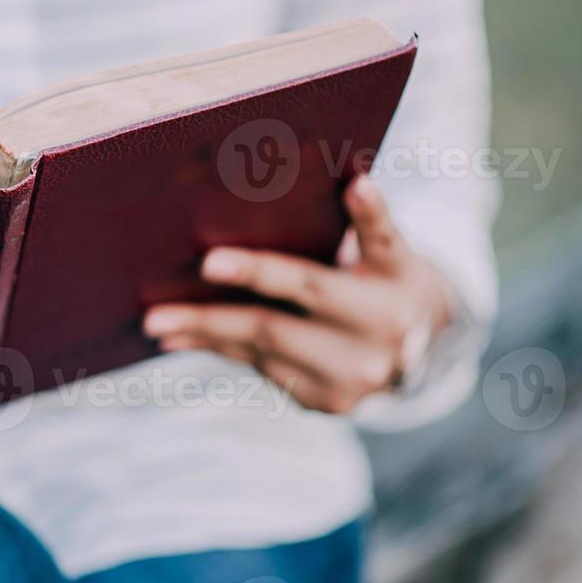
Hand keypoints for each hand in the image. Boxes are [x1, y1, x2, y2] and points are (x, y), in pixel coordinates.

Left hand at [142, 176, 452, 414]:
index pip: (314, 281)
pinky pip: (264, 370)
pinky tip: (182, 338)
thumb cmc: (388, 277)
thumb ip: (369, 221)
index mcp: (390, 292)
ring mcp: (351, 382)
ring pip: (263, 353)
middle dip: (213, 318)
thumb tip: (351, 178)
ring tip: (157, 323)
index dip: (265, 271)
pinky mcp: (329, 404)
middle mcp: (374, 345)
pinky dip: (223, 350)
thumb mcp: (390, 248)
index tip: (211, 263)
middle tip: (156, 314)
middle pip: (277, 326)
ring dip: (205, 337)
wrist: (424, 348)